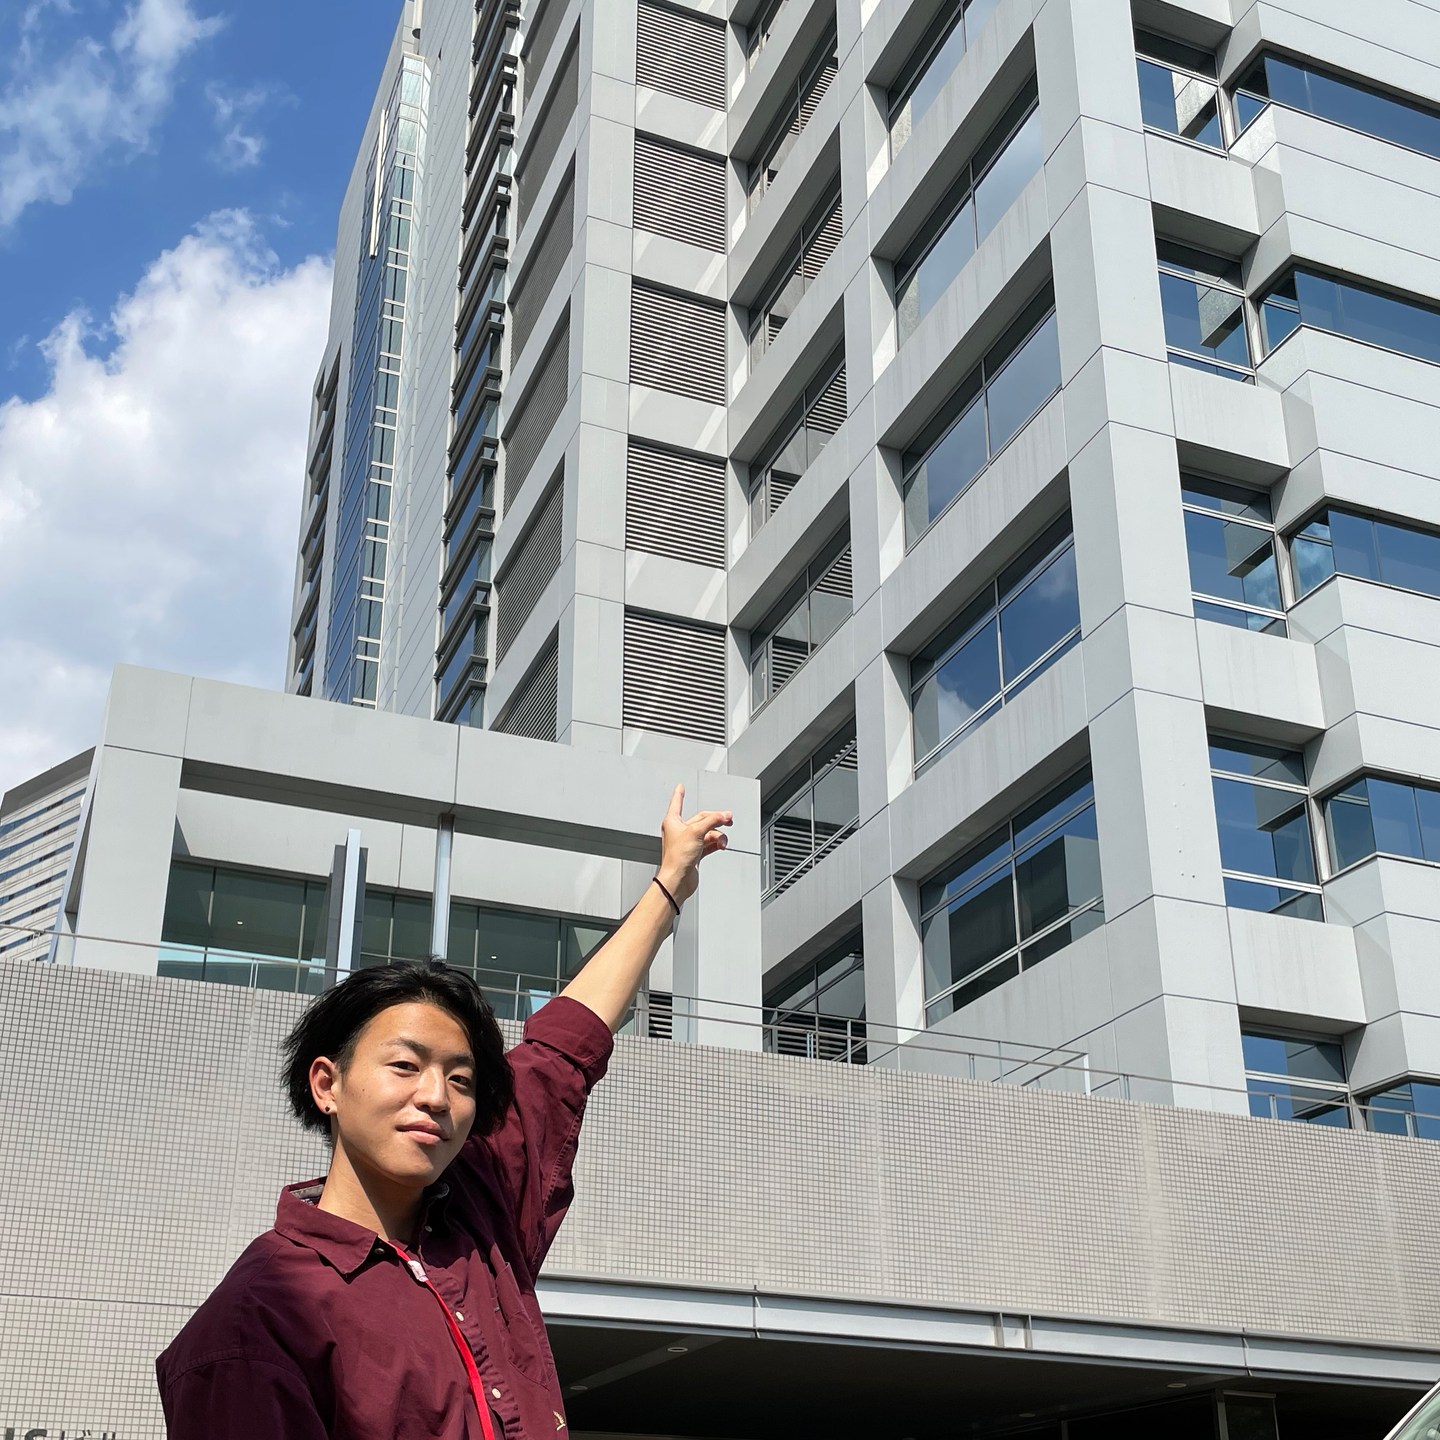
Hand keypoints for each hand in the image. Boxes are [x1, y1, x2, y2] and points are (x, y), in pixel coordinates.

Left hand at [657, 783, 731, 904]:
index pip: (677, 803)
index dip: (679, 794)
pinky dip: (716, 844)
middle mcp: (680, 831)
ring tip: (722, 840)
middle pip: (701, 819)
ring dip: (717, 835)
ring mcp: (688, 843)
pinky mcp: (695, 853)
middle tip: (727, 818)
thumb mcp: (696, 832)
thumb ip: (712, 821)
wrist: (678, 879)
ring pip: (708, 832)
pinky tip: (720, 845)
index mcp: (673, 822)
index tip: (680, 787)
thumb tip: (724, 815)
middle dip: (715, 819)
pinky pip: (709, 843)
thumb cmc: (676, 858)